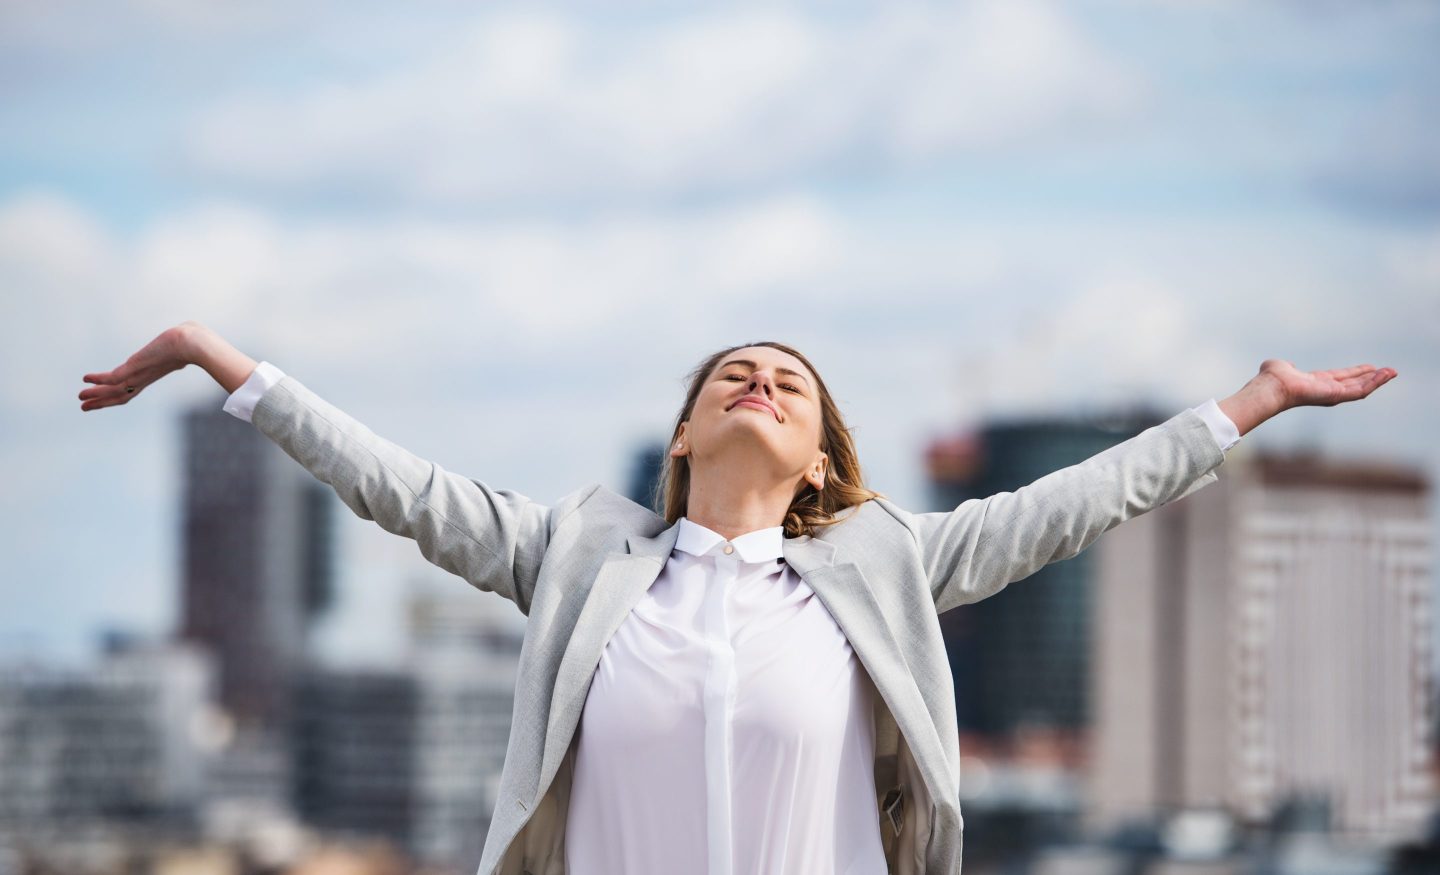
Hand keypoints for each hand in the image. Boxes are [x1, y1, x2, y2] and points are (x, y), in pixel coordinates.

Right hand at [78, 321, 200, 411]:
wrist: (195, 343)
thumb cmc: (193, 341)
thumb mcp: (179, 345)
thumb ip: (177, 345)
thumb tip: (185, 337)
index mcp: (152, 374)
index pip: (130, 390)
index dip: (114, 396)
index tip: (100, 400)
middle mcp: (145, 377)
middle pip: (120, 396)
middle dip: (101, 401)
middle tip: (83, 407)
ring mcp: (140, 373)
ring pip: (114, 390)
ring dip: (96, 393)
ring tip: (80, 397)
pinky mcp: (136, 367)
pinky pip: (113, 377)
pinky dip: (99, 379)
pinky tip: (85, 378)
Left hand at [1258, 358, 1397, 409]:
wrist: (1271, 386)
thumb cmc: (1272, 378)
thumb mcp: (1281, 366)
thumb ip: (1286, 366)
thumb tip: (1287, 366)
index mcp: (1316, 382)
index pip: (1340, 378)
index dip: (1355, 373)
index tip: (1370, 367)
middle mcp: (1326, 390)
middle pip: (1355, 384)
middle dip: (1372, 378)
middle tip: (1389, 371)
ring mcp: (1332, 394)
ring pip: (1361, 389)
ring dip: (1378, 380)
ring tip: (1393, 372)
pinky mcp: (1337, 396)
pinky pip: (1361, 390)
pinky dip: (1375, 382)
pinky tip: (1386, 374)